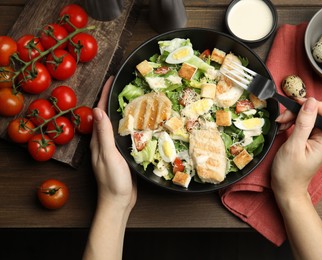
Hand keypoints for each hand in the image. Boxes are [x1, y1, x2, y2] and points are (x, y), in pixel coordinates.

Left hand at [90, 76, 136, 210]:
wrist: (118, 201)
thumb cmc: (112, 181)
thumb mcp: (108, 155)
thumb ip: (103, 134)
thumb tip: (97, 110)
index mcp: (97, 139)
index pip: (99, 111)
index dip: (104, 94)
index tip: (111, 79)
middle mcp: (103, 141)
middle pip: (107, 115)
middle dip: (114, 99)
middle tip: (126, 86)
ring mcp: (112, 147)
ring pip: (117, 124)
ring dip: (124, 111)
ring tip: (136, 99)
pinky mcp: (121, 153)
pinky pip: (125, 134)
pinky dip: (131, 125)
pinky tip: (141, 122)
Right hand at [271, 97, 321, 199]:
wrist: (286, 189)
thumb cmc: (290, 173)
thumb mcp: (294, 146)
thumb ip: (303, 123)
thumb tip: (310, 102)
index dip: (313, 105)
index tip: (295, 105)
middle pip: (317, 112)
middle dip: (299, 111)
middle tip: (283, 118)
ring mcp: (318, 138)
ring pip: (308, 116)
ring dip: (293, 116)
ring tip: (280, 124)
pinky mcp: (309, 139)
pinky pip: (303, 123)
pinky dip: (291, 122)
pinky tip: (282, 127)